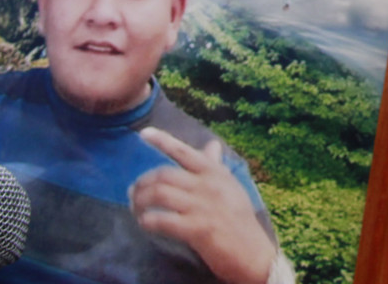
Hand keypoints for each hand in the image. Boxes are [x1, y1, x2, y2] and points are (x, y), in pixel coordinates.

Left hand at [131, 128, 275, 283]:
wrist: (253, 252)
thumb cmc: (240, 218)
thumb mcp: (231, 186)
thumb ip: (216, 166)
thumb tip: (212, 144)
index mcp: (215, 173)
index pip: (184, 152)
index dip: (162, 141)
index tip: (143, 134)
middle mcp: (207, 185)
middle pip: (164, 174)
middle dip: (143, 182)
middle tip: (134, 192)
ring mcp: (202, 207)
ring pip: (159, 194)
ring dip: (140, 201)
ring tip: (136, 208)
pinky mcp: (196, 229)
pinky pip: (162, 220)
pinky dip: (148, 221)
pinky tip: (145, 223)